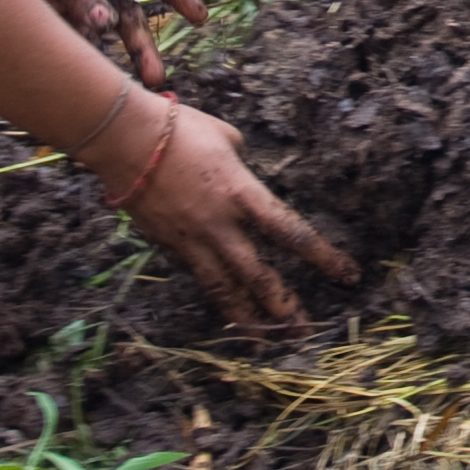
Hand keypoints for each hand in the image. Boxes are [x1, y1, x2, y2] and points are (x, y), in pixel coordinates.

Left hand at [0, 0, 207, 87]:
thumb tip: (105, 27)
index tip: (201, 20)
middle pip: (129, 13)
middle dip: (143, 46)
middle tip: (154, 79)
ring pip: (103, 30)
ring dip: (115, 57)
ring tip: (127, 88)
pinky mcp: (46, 12)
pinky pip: (70, 37)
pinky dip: (79, 54)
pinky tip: (79, 75)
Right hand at [93, 99, 357, 328]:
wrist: (123, 139)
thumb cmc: (178, 128)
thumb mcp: (226, 138)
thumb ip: (241, 163)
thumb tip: (242, 176)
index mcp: (242, 193)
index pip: (290, 232)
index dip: (322, 257)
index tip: (346, 275)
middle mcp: (219, 224)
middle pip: (257, 275)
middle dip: (283, 306)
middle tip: (303, 331)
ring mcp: (190, 238)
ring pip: (222, 288)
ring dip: (245, 317)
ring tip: (262, 341)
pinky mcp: (165, 243)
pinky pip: (194, 271)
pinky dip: (211, 288)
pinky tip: (223, 302)